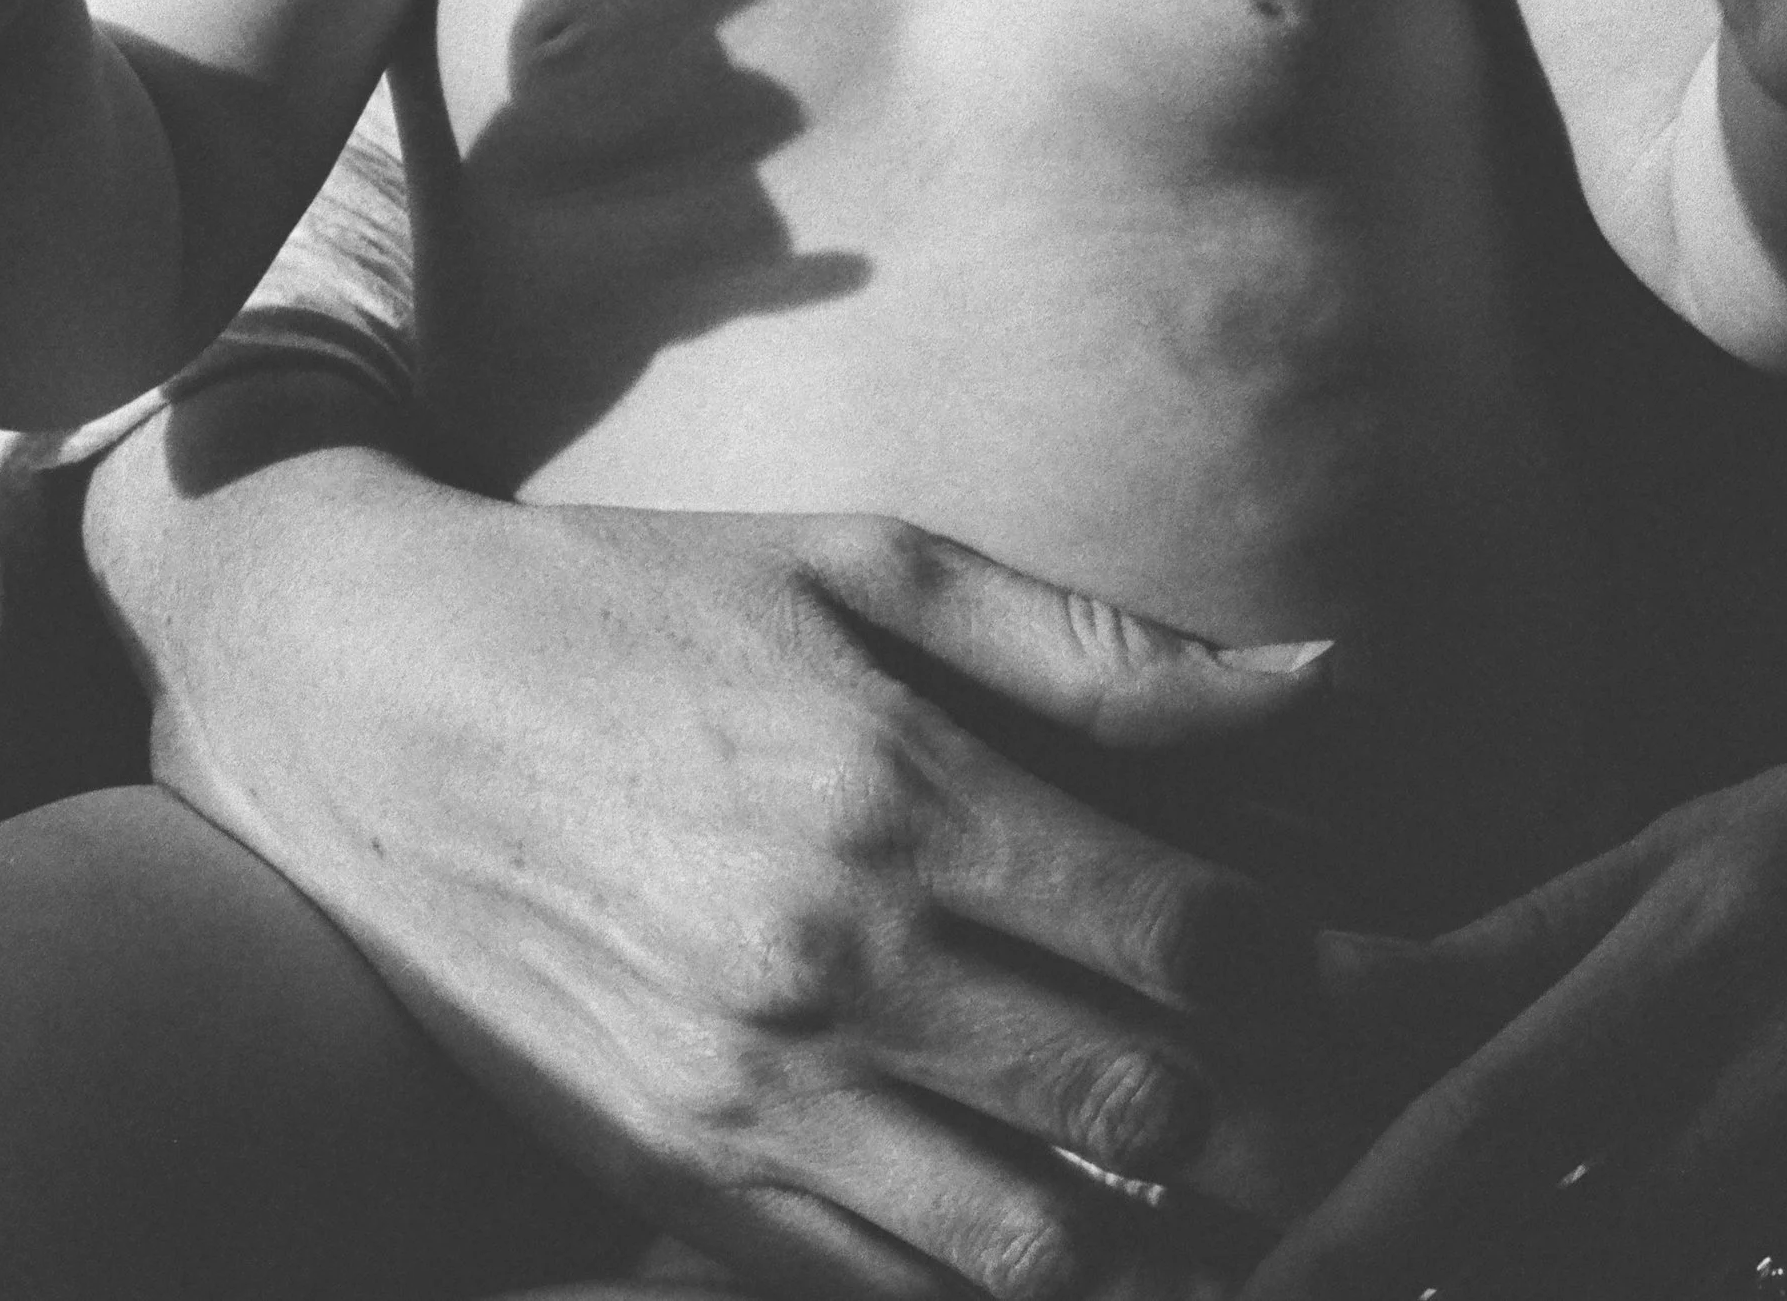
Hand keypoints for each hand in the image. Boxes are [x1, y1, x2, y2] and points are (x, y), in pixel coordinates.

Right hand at [85, 394, 1355, 1300]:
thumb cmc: (624, 597)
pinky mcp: (672, 1181)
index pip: (1202, 946)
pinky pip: (887, 1296)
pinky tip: (1093, 1260)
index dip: (1349, 996)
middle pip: (1152, 1122)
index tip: (1435, 1000)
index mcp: (896, 787)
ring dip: (1182, 1259)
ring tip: (1277, 1224)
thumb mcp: (854, 559)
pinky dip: (1012, 1298)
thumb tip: (1322, 680)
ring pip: (1040, 1258)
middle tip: (1401, 1131)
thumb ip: (1092, 646)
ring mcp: (746, 1096)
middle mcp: (835, 959)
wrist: (352, 693)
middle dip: (1305, 1145)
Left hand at [1238, 714, 1786, 1298]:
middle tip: (1331, 1291)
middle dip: (1446, 1288)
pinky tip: (1658, 1267)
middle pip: (1571, 1251)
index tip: (1257, 1300)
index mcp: (1713, 931)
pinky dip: (1730, 1296)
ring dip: (1578, 1288)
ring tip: (1496, 1262)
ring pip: (1675, 1296)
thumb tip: (1326, 994)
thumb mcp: (1702, 846)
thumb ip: (1518, 944)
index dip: (1356, 1234)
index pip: (1489, 1116)